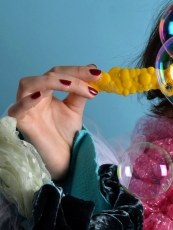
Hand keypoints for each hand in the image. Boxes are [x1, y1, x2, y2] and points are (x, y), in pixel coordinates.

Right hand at [8, 65, 101, 179]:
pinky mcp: (20, 121)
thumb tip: (93, 72)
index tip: (97, 72)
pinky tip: (39, 96)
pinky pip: (17, 108)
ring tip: (71, 85)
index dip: (77, 70)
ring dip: (51, 82)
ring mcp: (26, 107)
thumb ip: (80, 93)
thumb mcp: (75, 109)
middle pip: (48, 75)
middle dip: (71, 75)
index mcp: (47, 91)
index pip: (59, 73)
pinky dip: (27, 101)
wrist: (63, 158)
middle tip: (92, 79)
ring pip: (30, 84)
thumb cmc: (65, 134)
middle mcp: (34, 95)